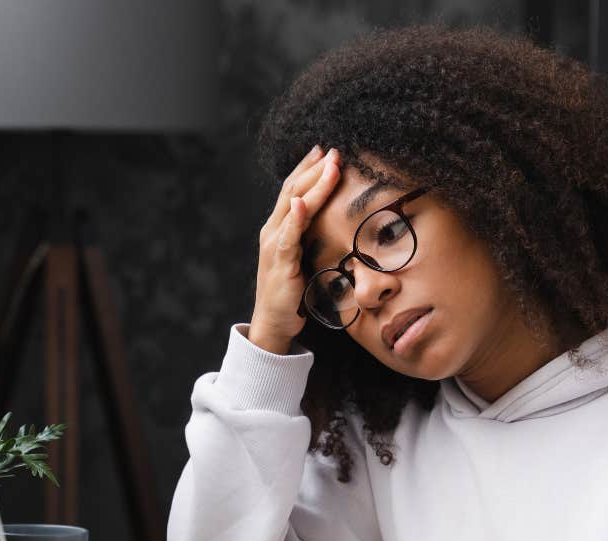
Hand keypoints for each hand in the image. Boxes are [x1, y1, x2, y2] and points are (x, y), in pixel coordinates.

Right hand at [250, 145, 341, 352]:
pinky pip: (287, 237)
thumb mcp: (304, 259)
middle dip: (314, 168)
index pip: (294, 190)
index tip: (327, 151)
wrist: (275, 322)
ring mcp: (274, 245)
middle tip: (334, 150)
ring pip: (293, 207)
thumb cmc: (292, 292)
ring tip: (329, 165)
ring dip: (312, 184)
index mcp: (280, 228)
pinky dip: (293, 218)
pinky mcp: (279, 263)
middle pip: (293, 190)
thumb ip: (311, 238)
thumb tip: (332, 222)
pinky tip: (301, 202)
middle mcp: (273, 230)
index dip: (309, 169)